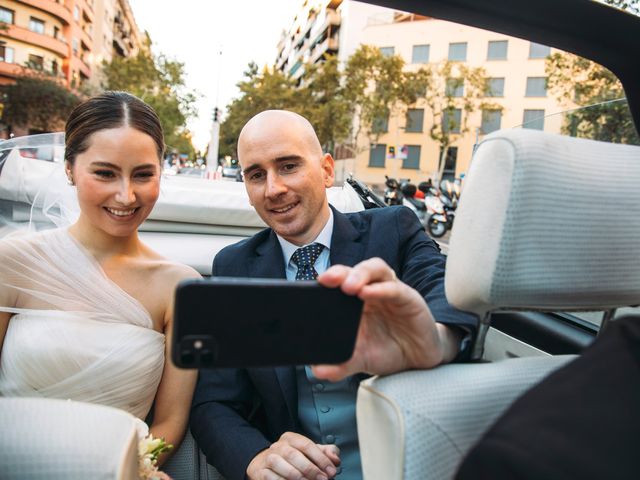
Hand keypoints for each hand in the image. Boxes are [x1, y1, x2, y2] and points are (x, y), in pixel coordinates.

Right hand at [246, 431, 339, 479]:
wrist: (264, 464)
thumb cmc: (292, 459)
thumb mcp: (309, 453)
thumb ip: (325, 453)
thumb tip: (335, 458)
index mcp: (291, 438)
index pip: (307, 445)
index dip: (321, 458)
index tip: (331, 471)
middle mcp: (278, 446)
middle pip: (294, 454)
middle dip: (311, 469)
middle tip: (323, 479)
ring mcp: (268, 459)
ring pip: (279, 464)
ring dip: (296, 476)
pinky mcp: (260, 472)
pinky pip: (270, 477)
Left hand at [314, 257, 455, 381]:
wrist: (419, 361)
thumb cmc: (389, 350)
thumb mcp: (361, 359)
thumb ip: (340, 364)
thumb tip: (317, 370)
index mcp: (354, 302)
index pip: (338, 282)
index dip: (325, 280)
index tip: (309, 286)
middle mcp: (370, 292)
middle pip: (353, 271)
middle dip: (339, 272)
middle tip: (327, 280)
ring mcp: (389, 292)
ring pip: (374, 269)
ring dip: (360, 274)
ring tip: (349, 286)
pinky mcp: (409, 298)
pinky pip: (395, 288)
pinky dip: (381, 289)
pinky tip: (370, 292)